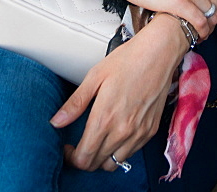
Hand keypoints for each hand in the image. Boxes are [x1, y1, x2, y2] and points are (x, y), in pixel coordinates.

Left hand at [51, 13, 187, 170]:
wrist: (159, 52)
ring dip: (102, 158)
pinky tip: (116, 134)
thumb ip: (75, 103)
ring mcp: (138, 132)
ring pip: (114, 163)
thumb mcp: (96, 76)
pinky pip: (131, 153)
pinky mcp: (150, 130)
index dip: (71, 158)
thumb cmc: (128, 59)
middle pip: (97, 164)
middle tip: (80, 145)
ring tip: (98, 141)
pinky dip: (120, 150)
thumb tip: (56, 121)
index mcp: (105, 118)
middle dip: (84, 158)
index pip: (83, 157)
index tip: (68, 148)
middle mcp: (122, 130)